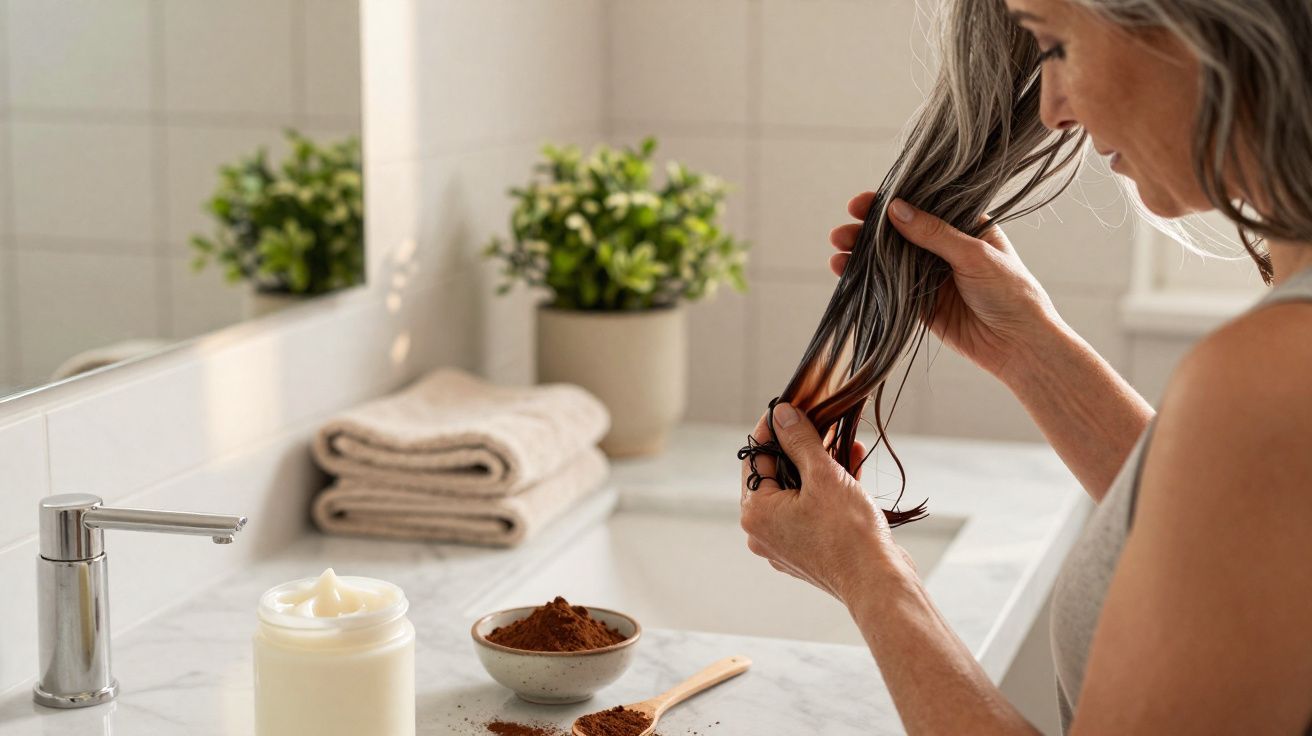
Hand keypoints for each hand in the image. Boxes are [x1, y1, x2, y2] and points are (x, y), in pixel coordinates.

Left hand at [739, 401, 914, 607]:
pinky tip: (852, 466)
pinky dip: (829, 490)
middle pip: (776, 476)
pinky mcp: (810, 551)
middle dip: (803, 447)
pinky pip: (813, 511)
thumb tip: (782, 415)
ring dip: (821, 466)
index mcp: (756, 513)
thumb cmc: (848, 532)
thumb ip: (799, 441)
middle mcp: (764, 532)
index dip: (771, 429)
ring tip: (845, 442)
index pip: (755, 458)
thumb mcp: (823, 475)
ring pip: (798, 493)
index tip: (787, 408)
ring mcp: (786, 544)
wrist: (877, 582)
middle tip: (819, 422)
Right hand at [829, 192, 1065, 380]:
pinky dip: (866, 279)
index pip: (922, 205)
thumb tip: (895, 209)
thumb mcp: (974, 255)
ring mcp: (930, 275)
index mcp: (966, 225)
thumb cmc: (1011, 293)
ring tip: (838, 248)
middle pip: (899, 231)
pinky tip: (843, 270)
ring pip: (889, 258)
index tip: (862, 203)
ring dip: (862, 252)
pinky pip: (888, 287)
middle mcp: (945, 247)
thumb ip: (933, 233)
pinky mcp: (920, 303)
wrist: (1019, 345)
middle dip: (868, 228)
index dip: (890, 201)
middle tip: (844, 229)